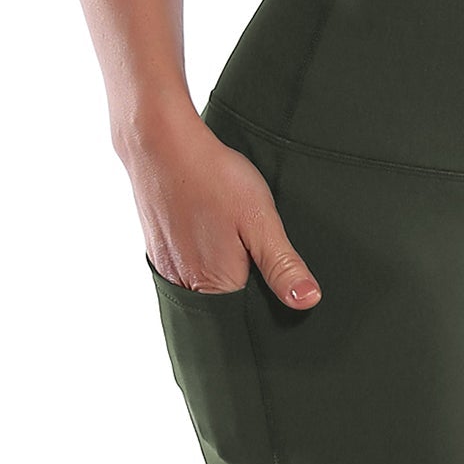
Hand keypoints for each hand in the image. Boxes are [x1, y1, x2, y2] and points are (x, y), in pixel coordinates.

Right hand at [128, 114, 318, 305]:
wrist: (160, 142)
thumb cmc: (214, 178)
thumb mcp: (261, 220)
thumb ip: (282, 265)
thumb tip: (307, 302)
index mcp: (215, 286)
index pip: (246, 320)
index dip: (266, 308)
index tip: (279, 289)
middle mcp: (185, 286)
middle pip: (222, 308)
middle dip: (244, 296)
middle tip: (257, 260)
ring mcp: (166, 269)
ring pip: (202, 290)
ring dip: (222, 278)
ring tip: (234, 247)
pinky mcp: (157, 252)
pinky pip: (185, 272)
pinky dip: (201, 263)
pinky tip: (212, 237)